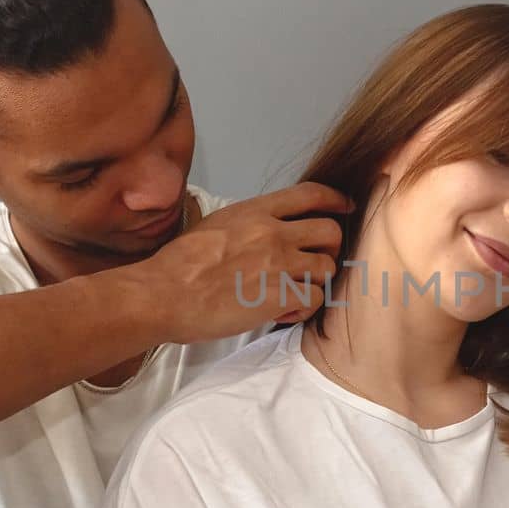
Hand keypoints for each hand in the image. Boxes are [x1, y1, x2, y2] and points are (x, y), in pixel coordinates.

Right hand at [131, 182, 353, 342]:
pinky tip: (282, 313)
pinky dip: (303, 309)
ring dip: (315, 282)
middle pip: (330, 231)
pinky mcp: (280, 295)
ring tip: (293, 294)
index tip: (345, 208)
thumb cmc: (179, 264)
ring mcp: (280, 263)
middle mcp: (273, 232)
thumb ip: (247, 224)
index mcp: (256, 211)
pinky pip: (314, 299)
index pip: (310, 194)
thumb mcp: (216, 225)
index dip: (336, 200)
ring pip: (327, 267)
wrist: (163, 294)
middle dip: (330, 249)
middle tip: (315, 264)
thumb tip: (263, 230)